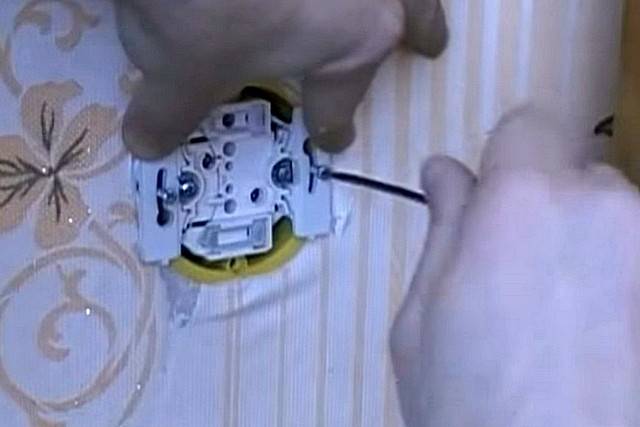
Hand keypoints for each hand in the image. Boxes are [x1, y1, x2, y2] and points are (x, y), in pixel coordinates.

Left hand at [114, 0, 447, 158]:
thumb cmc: (206, 4)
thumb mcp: (179, 68)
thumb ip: (169, 110)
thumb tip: (148, 143)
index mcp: (355, 41)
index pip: (339, 104)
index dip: (332, 126)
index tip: (331, 137)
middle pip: (411, 15)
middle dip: (422, 31)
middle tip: (430, 44)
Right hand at [390, 107, 639, 425]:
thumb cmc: (465, 400)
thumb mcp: (421, 315)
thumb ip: (442, 229)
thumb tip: (443, 171)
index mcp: (522, 201)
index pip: (528, 123)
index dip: (502, 157)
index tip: (483, 203)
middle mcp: (603, 206)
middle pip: (573, 171)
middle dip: (541, 203)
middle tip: (508, 270)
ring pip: (613, 213)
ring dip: (582, 238)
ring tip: (556, 310)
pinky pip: (635, 254)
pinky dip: (615, 272)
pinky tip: (594, 331)